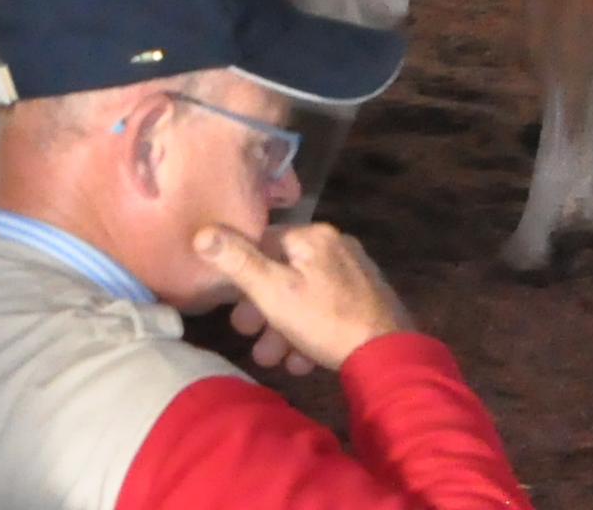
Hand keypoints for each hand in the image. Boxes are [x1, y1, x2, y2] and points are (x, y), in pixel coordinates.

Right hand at [194, 219, 409, 377]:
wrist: (390, 357)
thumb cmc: (325, 320)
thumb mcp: (273, 291)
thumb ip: (237, 261)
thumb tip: (202, 231)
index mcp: (313, 237)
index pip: (265, 243)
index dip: (242, 274)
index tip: (233, 308)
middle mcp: (337, 247)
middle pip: (285, 273)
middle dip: (263, 311)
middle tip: (249, 337)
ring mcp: (356, 275)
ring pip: (306, 297)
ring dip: (284, 329)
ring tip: (274, 360)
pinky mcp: (369, 302)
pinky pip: (329, 311)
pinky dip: (311, 333)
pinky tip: (302, 362)